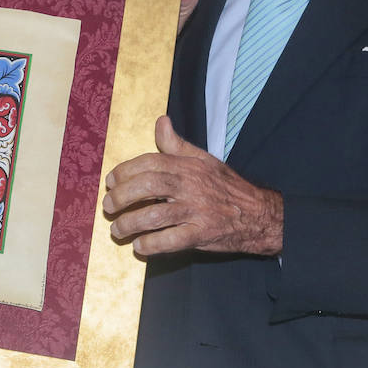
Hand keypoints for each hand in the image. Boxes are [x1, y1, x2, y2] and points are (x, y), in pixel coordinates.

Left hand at [102, 116, 282, 256]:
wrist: (259, 214)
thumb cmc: (226, 186)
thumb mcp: (204, 159)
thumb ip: (177, 144)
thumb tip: (160, 121)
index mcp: (188, 166)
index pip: (150, 163)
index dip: (125, 171)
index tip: (110, 181)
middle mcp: (191, 186)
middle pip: (149, 186)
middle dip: (122, 196)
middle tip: (108, 206)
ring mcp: (196, 211)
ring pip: (155, 216)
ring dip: (130, 223)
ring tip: (117, 230)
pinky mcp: (202, 235)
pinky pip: (172, 240)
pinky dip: (152, 244)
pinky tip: (139, 246)